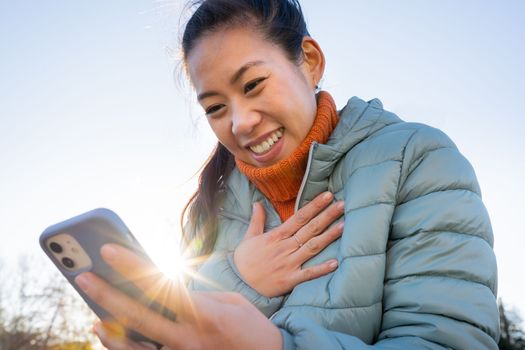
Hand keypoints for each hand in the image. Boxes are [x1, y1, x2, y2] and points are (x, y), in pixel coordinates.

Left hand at [76, 244, 281, 349]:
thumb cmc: (251, 327)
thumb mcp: (231, 302)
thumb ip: (197, 295)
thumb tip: (168, 290)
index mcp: (206, 314)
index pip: (161, 286)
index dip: (133, 267)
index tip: (110, 250)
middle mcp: (189, 338)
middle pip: (138, 315)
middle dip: (107, 293)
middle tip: (83, 276)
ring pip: (134, 345)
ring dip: (108, 326)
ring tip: (91, 310)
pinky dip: (120, 346)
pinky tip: (106, 333)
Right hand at [233, 191, 343, 297]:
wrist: (237, 284)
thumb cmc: (244, 261)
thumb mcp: (249, 237)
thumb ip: (257, 220)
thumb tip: (257, 203)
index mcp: (276, 236)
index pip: (299, 217)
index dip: (314, 206)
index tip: (327, 195)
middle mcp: (285, 247)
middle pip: (310, 228)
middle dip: (327, 216)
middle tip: (342, 204)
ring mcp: (289, 263)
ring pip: (312, 247)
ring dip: (329, 236)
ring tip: (344, 225)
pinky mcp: (290, 279)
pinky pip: (308, 273)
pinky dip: (322, 269)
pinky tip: (335, 262)